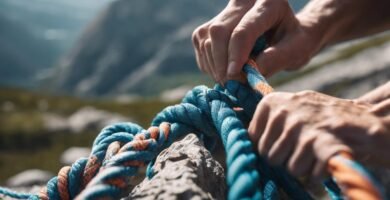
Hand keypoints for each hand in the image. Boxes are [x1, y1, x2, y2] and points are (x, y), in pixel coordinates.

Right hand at [191, 0, 321, 81]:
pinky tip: (227, 70)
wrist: (286, 32)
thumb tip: (244, 75)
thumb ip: (274, 60)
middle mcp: (243, 1)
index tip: (234, 78)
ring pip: (206, 39)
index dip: (236, 55)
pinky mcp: (210, 24)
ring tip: (234, 79)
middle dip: (221, 63)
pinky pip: (201, 46)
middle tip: (232, 85)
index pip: (243, 30)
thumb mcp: (296, 50)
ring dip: (215, 66)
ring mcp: (224, 12)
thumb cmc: (295, 41)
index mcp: (269, 3)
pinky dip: (210, 64)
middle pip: (219, 32)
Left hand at [248, 91, 389, 179]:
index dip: (270, 146)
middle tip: (303, 146)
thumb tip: (235, 124)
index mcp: (272, 102)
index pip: (254, 141)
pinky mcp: (323, 143)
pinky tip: (325, 159)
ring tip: (316, 150)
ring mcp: (304, 127)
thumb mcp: (289, 108)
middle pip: (270, 156)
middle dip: (286, 158)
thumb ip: (264, 120)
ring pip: (290, 168)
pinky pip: (310, 174)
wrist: (362, 117)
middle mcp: (285, 112)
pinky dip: (319, 173)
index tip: (284, 140)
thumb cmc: (319, 116)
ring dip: (305, 166)